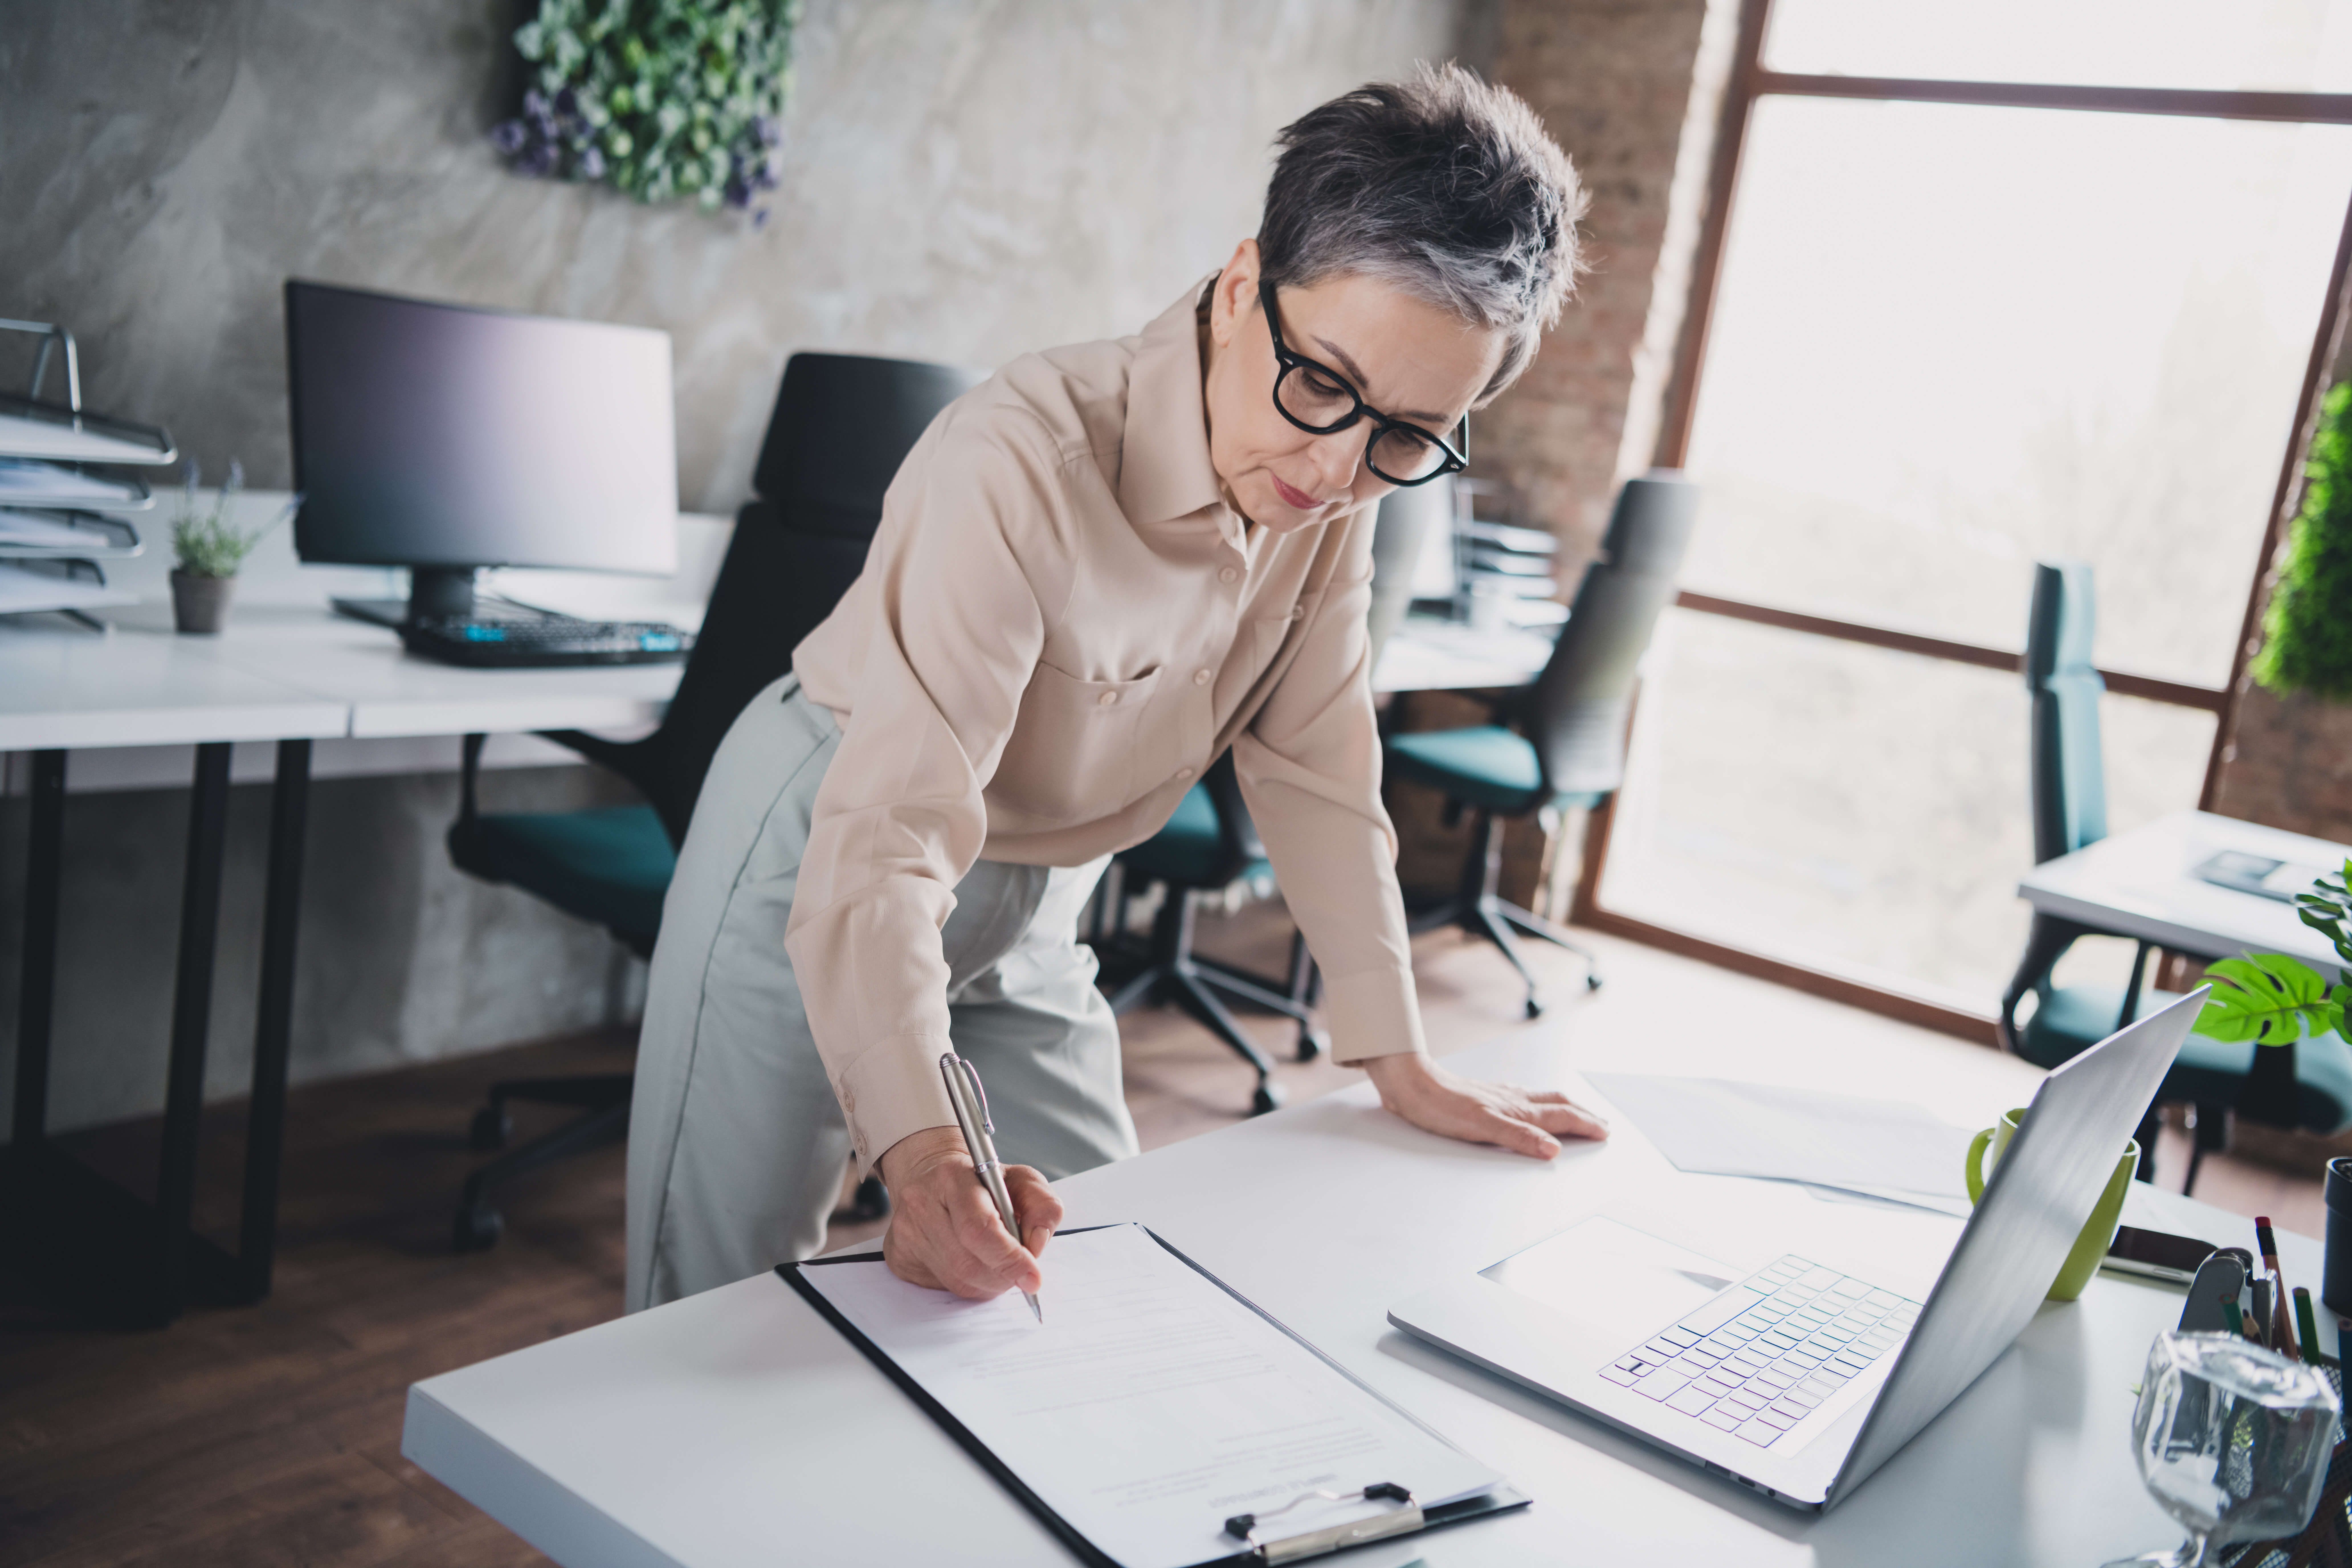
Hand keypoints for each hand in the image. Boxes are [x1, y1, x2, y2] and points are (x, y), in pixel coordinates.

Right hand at [876, 1125, 1062, 1298]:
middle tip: (1020, 1270)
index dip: (1009, 1259)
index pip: (979, 1229)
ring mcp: (905, 1232)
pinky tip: (970, 1260)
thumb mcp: (1022, 1180)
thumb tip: (1035, 1244)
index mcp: (952, 1177)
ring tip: (996, 1261)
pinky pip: (941, 1287)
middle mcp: (921, 1203)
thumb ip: (1042, 1206)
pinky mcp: (899, 1256)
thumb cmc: (982, 1181)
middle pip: (968, 1263)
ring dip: (988, 1282)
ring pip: (957, 1281)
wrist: (934, 1177)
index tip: (1033, 1277)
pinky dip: (967, 1283)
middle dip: (1003, 1275)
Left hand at [1361, 1052, 1608, 1158]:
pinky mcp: (1484, 1096)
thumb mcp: (1481, 1127)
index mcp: (1517, 1107)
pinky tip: (1529, 1107)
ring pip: (1541, 1100)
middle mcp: (1512, 1099)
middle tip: (1602, 1122)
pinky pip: (1521, 1099)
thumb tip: (1553, 1149)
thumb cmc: (1440, 1106)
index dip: (1586, 1124)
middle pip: (1557, 1104)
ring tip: (1576, 1112)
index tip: (1605, 1132)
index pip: (1561, 1116)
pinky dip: (1538, 1104)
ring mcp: (1499, 1096)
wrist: (1411, 1084)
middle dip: (1583, 1113)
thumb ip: (1519, 1138)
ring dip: (1563, 1107)